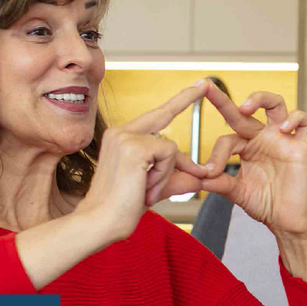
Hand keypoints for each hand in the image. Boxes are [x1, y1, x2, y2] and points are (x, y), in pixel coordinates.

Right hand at [74, 80, 221, 241]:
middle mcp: (121, 131)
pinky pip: (169, 156)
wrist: (100, 222)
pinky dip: (164, 176)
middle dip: (186, 97)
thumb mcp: (155, 187)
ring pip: (171, 148)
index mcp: (121, 137)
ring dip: (167, 174)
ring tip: (146, 190)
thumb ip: (178, 177)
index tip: (194, 87)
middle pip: (164, 113)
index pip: (155, 117)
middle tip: (206, 83)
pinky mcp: (134, 146)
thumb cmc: (122, 208)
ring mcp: (126, 136)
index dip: (176, 103)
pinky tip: (146, 187)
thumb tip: (202, 175)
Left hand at [197, 83, 306, 281]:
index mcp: (246, 147)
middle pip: (245, 111)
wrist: (287, 221)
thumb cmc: (264, 204)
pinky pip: (306, 122)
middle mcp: (263, 138)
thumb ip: (219, 182)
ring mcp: (283, 139)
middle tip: (206, 87)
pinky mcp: (301, 147)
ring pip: (276, 104)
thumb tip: (198, 176)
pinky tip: (283, 127)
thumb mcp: (235, 192)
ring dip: (261, 98)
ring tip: (245, 106)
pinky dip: (296, 118)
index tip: (208, 172)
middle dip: (223, 99)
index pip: (227, 139)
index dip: (216, 154)